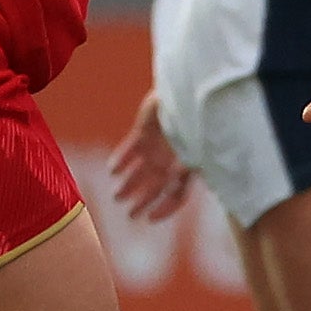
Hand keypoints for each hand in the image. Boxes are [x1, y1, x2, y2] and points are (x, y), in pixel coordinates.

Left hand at [107, 91, 192, 221]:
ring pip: (141, 170)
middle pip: (156, 186)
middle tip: (129, 215)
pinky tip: (112, 170)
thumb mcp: (195, 149)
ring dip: (129, 184)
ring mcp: (158, 146)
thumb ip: (185, 169)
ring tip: (116, 196)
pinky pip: (130, 148)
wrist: (188, 91)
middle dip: (143, 201)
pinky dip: (121, 159)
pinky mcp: (145, 131)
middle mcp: (172, 160)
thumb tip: (177, 185)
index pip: (177, 195)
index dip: (165, 209)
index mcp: (188, 167)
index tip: (149, 219)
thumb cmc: (197, 121)